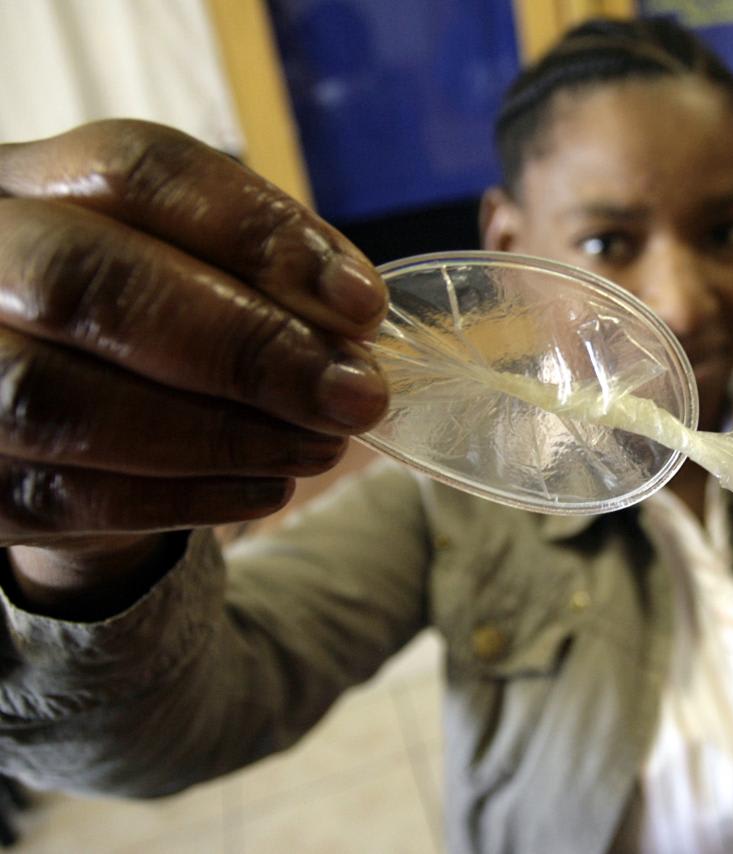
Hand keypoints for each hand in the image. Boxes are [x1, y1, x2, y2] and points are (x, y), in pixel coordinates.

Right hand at [0, 120, 388, 604]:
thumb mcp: (192, 275)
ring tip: (321, 446)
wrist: (51, 432)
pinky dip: (185, 499)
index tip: (364, 305)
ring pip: (60, 401)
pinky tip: (268, 488)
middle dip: (245, 344)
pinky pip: (63, 497)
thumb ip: (259, 282)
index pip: (134, 170)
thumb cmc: (144, 332)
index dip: (260, 234)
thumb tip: (350, 331)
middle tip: (354, 395)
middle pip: (85, 279)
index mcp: (33, 183)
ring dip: (221, 434)